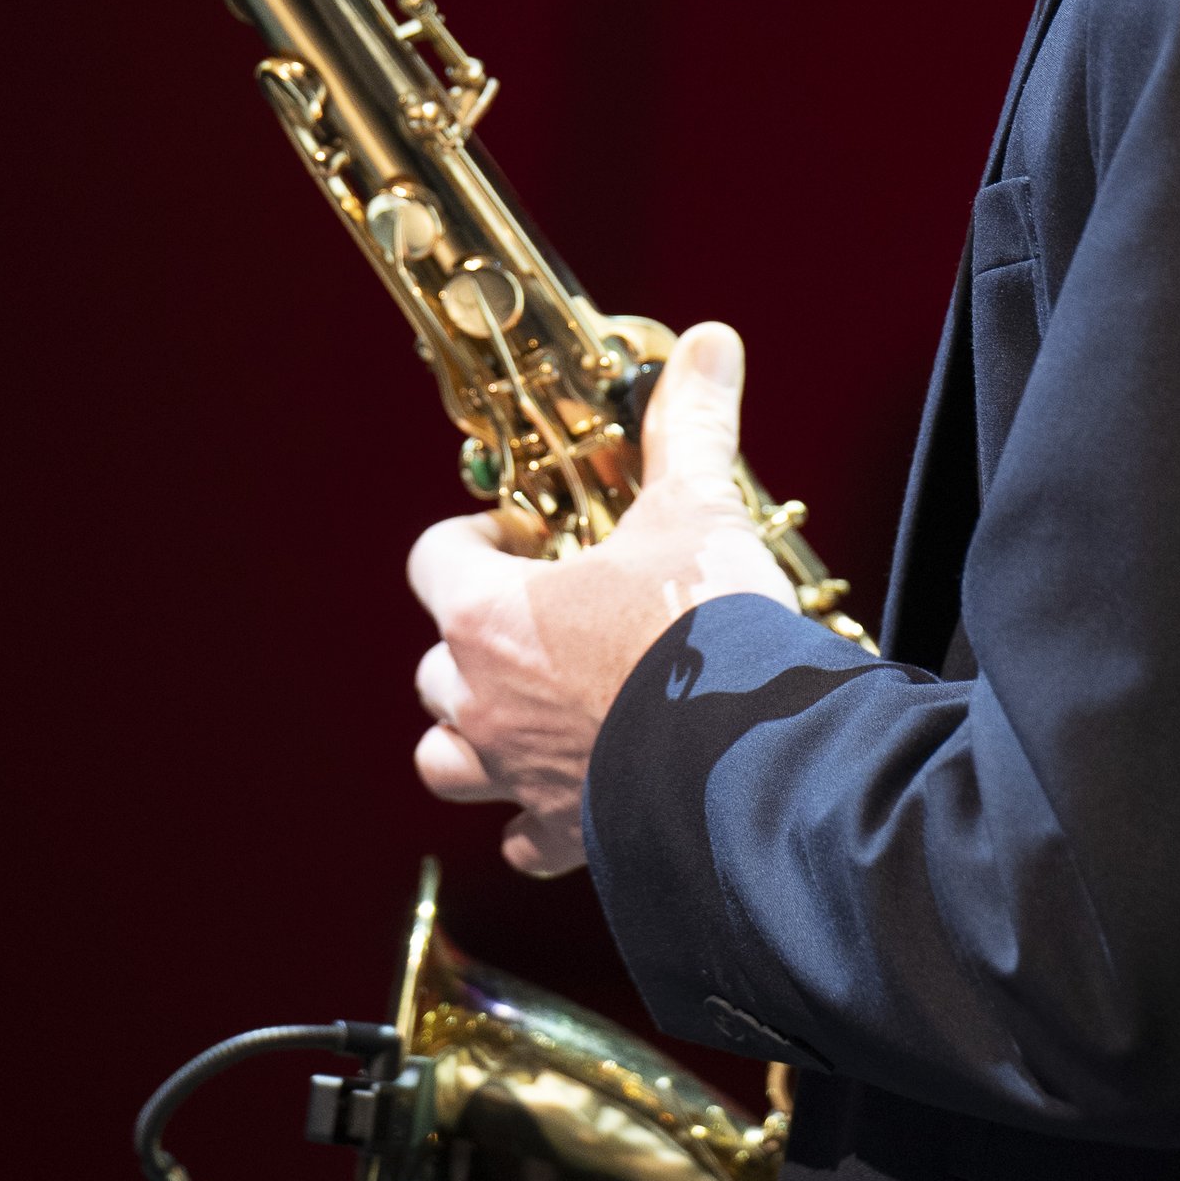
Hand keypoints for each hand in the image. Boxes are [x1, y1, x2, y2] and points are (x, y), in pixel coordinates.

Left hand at [408, 320, 794, 872]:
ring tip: (525, 713)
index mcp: (491, 617)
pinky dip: (535, 822)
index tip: (522, 536)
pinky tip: (574, 799)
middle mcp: (483, 701)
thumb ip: (691, 427)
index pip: (432, 561)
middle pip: (435, 666)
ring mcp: (519, 774)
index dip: (469, 541)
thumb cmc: (703, 630)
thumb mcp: (699, 511)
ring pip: (447, 760)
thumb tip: (709, 342)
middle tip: (541, 619)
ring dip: (472, 738)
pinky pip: (524, 838)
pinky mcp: (569, 832)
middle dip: (472, 642)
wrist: (747, 759)